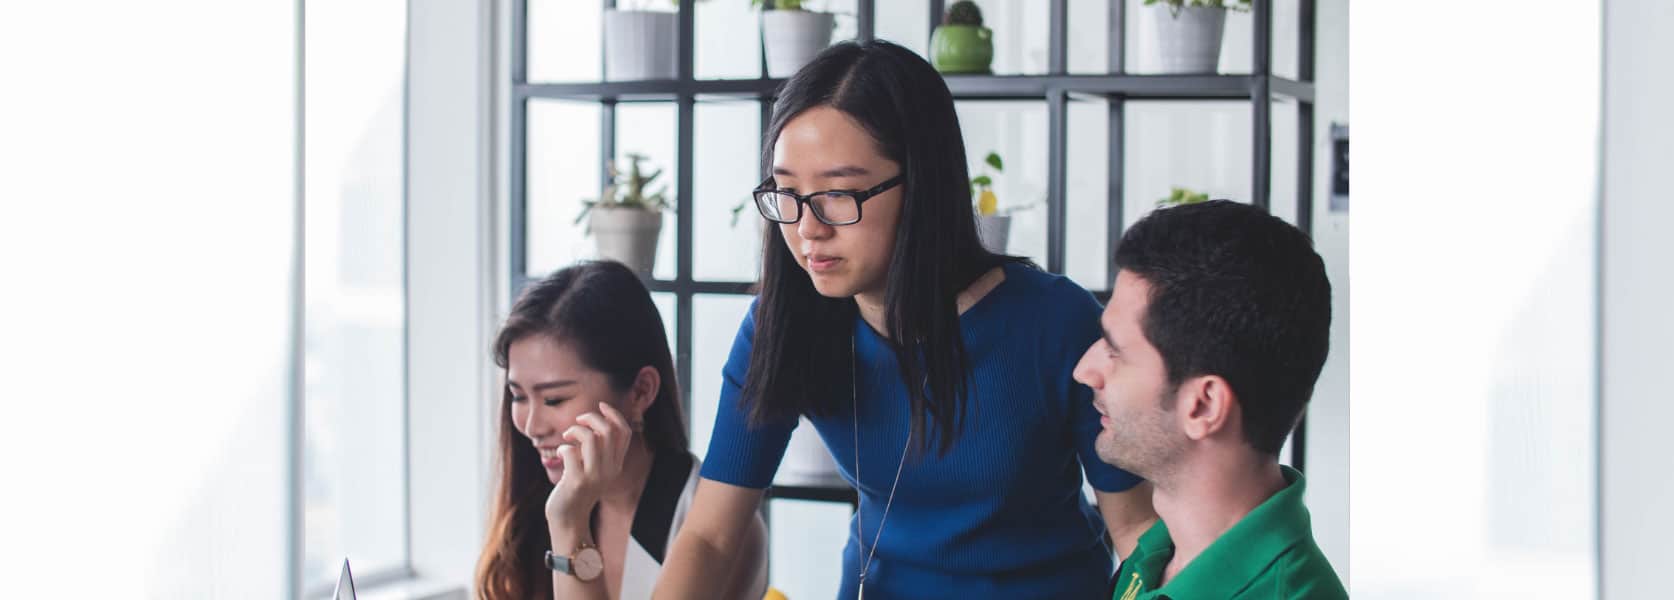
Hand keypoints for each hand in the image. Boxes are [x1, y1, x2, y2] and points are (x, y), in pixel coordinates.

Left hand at [544, 402, 633, 527]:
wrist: (568, 519)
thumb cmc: (576, 489)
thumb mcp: (593, 469)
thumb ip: (598, 450)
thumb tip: (593, 421)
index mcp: (616, 465)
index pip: (624, 432)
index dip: (614, 414)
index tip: (601, 406)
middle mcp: (609, 470)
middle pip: (608, 430)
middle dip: (591, 418)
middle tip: (578, 421)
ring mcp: (594, 476)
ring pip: (590, 437)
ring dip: (575, 430)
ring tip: (567, 437)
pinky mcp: (576, 482)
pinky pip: (569, 451)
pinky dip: (562, 447)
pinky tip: (560, 454)